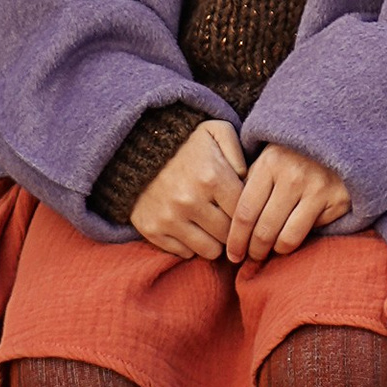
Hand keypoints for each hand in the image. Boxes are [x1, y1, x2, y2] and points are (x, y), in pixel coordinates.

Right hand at [130, 118, 246, 260]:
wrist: (136, 148)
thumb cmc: (185, 142)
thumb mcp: (216, 132)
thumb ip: (240, 152)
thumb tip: (250, 181)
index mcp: (211, 177)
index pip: (244, 214)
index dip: (248, 214)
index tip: (244, 211)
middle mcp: (190, 201)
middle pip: (229, 236)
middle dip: (232, 230)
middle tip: (228, 220)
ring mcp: (169, 218)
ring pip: (210, 251)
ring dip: (214, 241)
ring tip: (211, 226)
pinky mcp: (152, 230)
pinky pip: (185, 253)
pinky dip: (190, 244)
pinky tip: (190, 227)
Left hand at [224, 142, 352, 264]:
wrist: (340, 138)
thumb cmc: (295, 154)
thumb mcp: (269, 159)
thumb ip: (251, 185)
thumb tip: (229, 226)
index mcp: (270, 163)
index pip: (244, 212)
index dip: (235, 240)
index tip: (232, 254)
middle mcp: (293, 175)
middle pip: (263, 230)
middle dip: (254, 251)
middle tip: (252, 257)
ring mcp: (317, 188)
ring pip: (287, 239)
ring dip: (276, 251)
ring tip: (273, 250)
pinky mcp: (338, 200)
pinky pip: (311, 232)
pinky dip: (302, 237)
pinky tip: (295, 233)